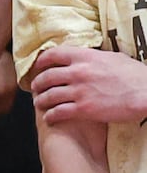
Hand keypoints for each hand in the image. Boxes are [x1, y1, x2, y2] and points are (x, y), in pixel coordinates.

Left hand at [29, 46, 146, 124]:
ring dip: (40, 101)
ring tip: (39, 104)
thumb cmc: (136, 75)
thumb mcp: (114, 58)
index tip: (38, 67)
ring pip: (49, 95)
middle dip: (37, 83)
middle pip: (46, 76)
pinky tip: (48, 118)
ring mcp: (80, 91)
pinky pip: (58, 112)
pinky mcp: (84, 109)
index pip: (54, 54)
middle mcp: (78, 72)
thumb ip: (95, 57)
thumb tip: (88, 56)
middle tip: (35, 88)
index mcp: (85, 56)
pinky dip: (50, 116)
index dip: (41, 61)